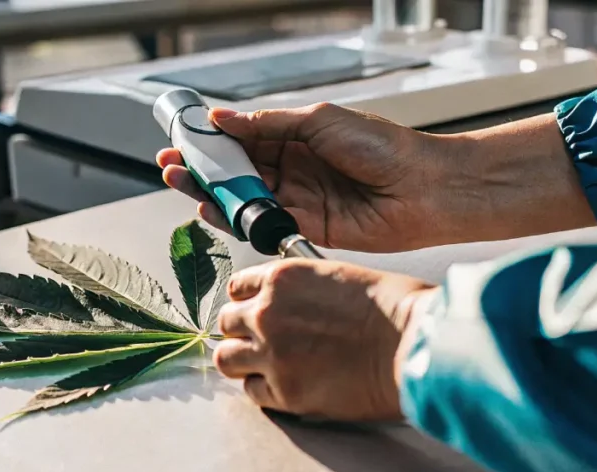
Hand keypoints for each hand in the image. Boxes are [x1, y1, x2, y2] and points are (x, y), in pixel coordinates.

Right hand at [157, 103, 459, 252]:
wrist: (424, 189)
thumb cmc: (385, 147)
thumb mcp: (319, 121)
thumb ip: (269, 124)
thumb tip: (225, 118)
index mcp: (299, 137)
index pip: (245, 138)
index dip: (213, 139)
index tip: (184, 137)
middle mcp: (296, 168)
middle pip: (238, 170)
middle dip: (203, 167)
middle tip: (172, 165)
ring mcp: (299, 199)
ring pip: (245, 197)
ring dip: (212, 192)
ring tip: (182, 183)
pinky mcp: (305, 228)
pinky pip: (262, 222)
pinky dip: (236, 218)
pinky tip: (212, 208)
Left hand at [214, 259, 433, 420]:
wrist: (411, 345)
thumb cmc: (393, 308)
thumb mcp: (339, 276)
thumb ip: (304, 290)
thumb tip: (296, 305)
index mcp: (282, 278)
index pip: (238, 287)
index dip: (247, 300)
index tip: (254, 310)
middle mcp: (267, 313)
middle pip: (226, 323)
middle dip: (241, 331)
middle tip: (259, 341)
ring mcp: (272, 354)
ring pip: (226, 359)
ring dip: (242, 361)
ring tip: (262, 366)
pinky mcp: (285, 392)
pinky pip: (253, 392)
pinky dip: (264, 390)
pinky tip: (284, 385)